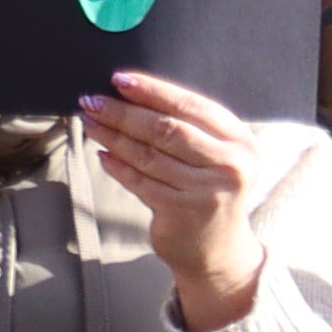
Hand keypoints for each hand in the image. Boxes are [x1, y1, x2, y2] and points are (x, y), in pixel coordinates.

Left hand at [81, 70, 272, 331]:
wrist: (218, 250)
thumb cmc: (210, 193)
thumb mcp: (216, 157)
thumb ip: (191, 128)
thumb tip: (132, 96)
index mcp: (241, 143)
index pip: (192, 106)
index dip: (153, 91)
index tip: (120, 81)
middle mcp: (230, 165)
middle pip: (167, 129)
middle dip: (125, 112)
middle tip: (93, 101)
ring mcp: (207, 190)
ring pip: (149, 155)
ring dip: (113, 136)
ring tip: (91, 123)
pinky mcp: (182, 212)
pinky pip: (140, 181)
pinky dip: (118, 167)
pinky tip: (103, 155)